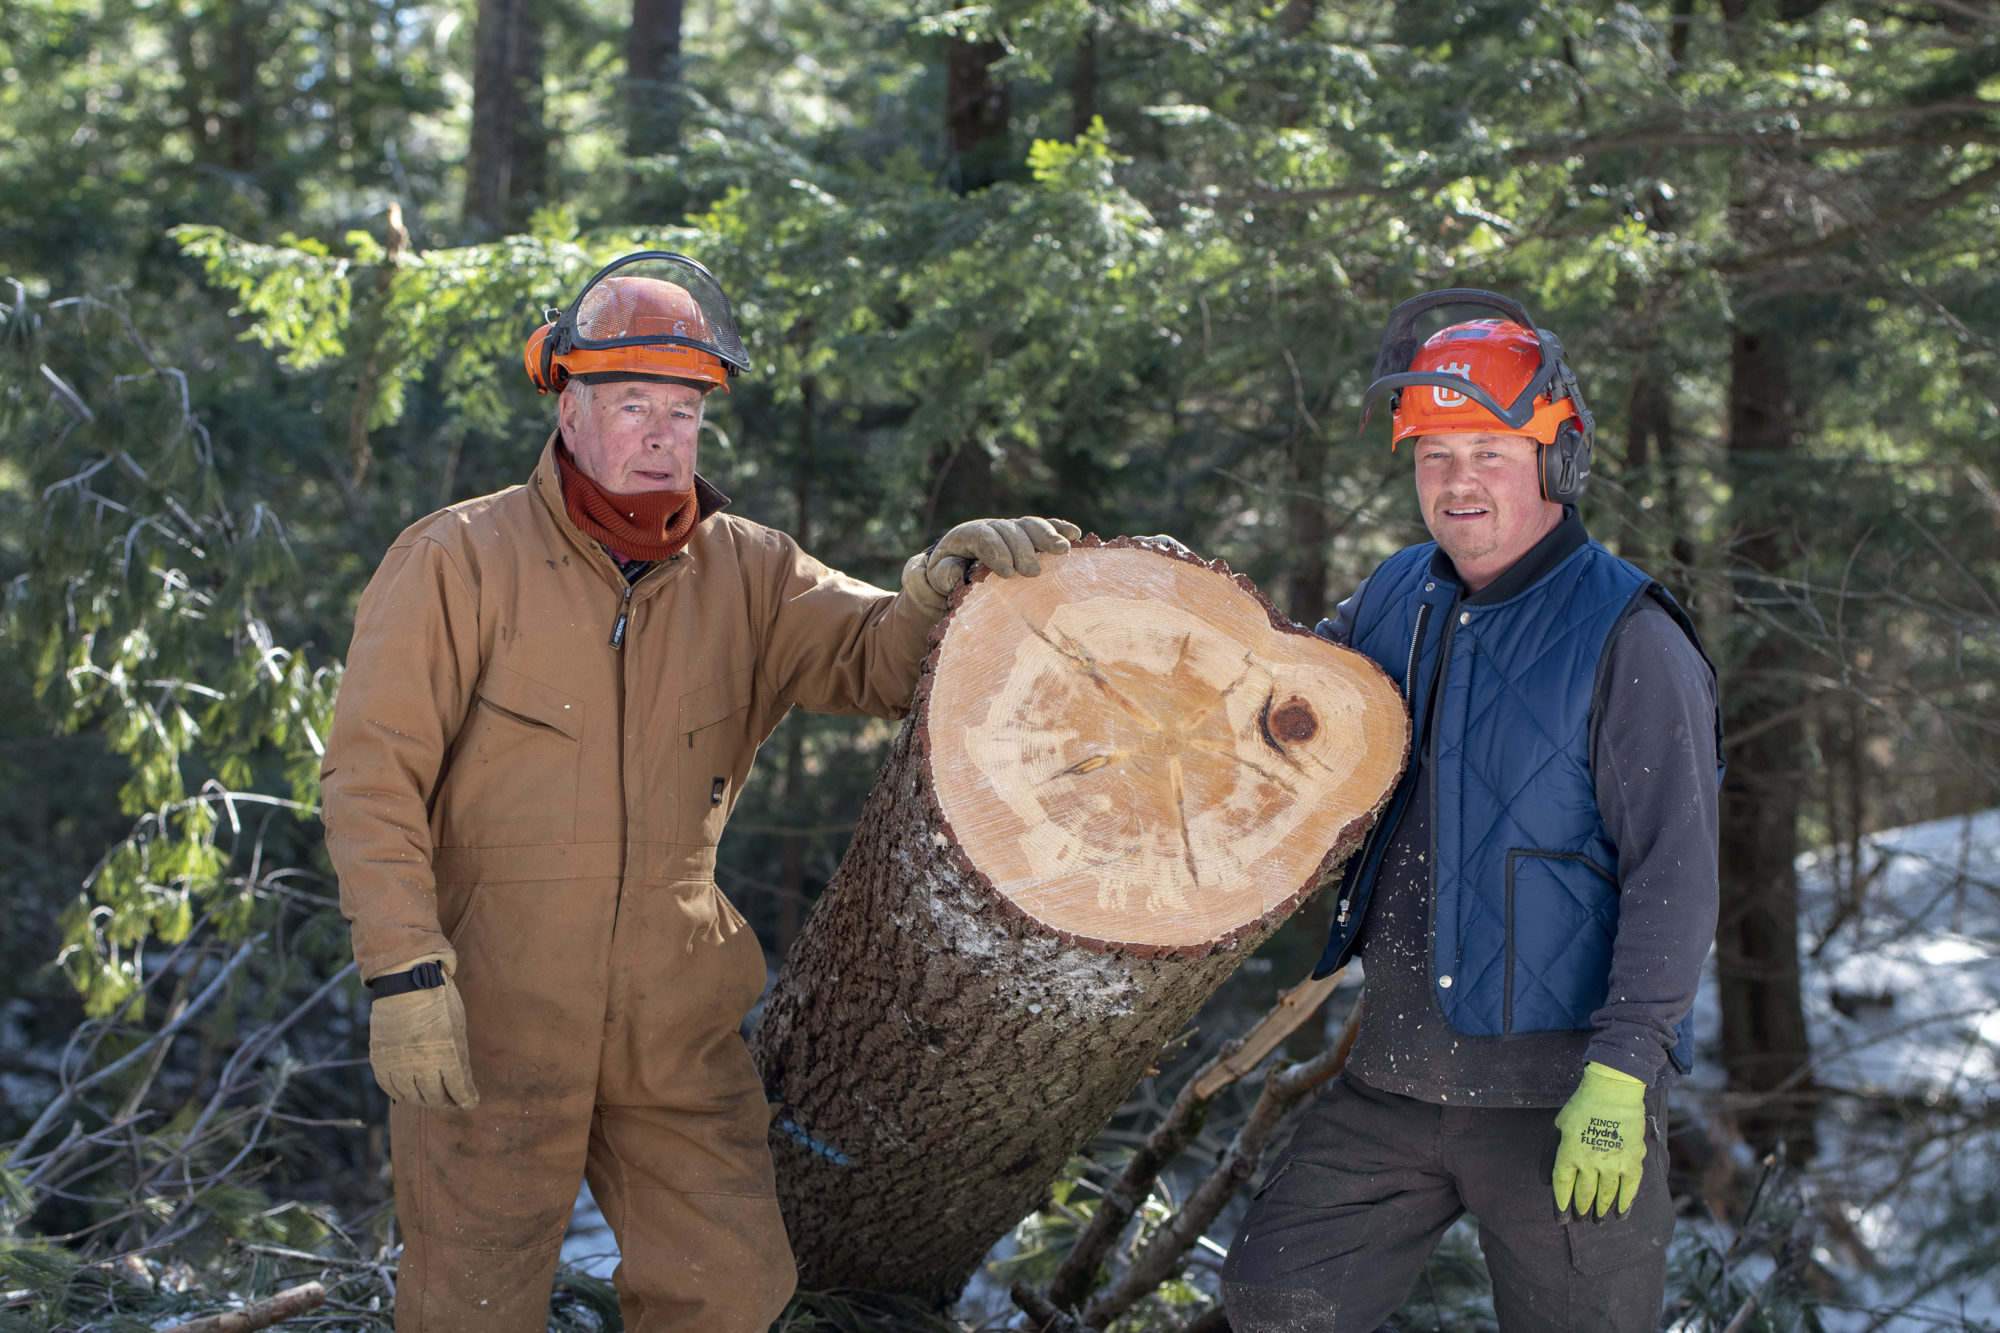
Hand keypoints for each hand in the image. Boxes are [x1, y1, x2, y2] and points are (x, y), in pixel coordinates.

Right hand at [368, 957, 479, 1109]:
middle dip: (446, 1102)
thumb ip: (459, 1057)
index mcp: (447, 1055)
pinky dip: (400, 1093)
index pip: (459, 1090)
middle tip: (450, 1101)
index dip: (467, 1099)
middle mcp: (422, 1065)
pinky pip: (390, 1088)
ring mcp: (399, 1064)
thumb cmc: (439, 1003)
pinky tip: (408, 1092)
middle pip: (435, 1098)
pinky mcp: (381, 1061)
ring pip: (412, 1097)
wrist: (406, 983)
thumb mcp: (458, 1028)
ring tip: (430, 1098)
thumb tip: (461, 1081)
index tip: (471, 1102)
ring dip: (423, 1100)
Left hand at [908, 516, 1081, 616]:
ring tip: (1062, 551)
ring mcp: (1012, 529)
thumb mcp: (937, 576)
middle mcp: (993, 526)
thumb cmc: (947, 574)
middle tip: (1032, 572)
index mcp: (968, 535)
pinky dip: (1060, 528)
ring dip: (1047, 535)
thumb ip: (943, 574)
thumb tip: (955, 572)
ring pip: (1030, 524)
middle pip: (1010, 530)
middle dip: (1023, 549)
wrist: (957, 565)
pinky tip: (1075, 535)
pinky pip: (1046, 526)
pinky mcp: (1028, 535)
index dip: (996, 552)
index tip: (1007, 573)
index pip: (983, 536)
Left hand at [1552, 1062, 1647, 1216]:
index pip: (1563, 1186)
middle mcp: (1589, 1162)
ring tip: (1597, 1220)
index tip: (1561, 1217)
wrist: (1613, 1091)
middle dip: (1580, 1208)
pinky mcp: (1632, 1161)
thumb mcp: (1558, 1126)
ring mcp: (1612, 1163)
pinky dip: (1625, 1204)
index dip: (1561, 1203)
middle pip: (1583, 1193)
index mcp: (1569, 1153)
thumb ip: (1551, 1153)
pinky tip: (1620, 1214)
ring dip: (1600, 1210)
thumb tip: (1544, 1181)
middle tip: (1579, 1218)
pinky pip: (1629, 1189)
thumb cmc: (1582, 1105)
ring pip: (1605, 1195)